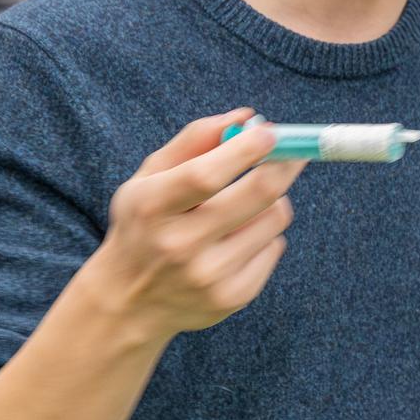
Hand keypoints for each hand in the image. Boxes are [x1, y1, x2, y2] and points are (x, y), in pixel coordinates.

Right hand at [80, 108, 304, 341]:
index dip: (246, 150)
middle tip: (293, 151)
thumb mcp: (150, 178)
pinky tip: (236, 242)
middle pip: (257, 195)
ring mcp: (208, 276)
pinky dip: (266, 236)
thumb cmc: (144, 225)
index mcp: (151, 207)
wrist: (127, 302)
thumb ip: (195, 140)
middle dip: (284, 164)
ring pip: (276, 218)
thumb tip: (247, 117)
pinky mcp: (232, 296)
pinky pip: (275, 247)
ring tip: (242, 208)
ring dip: (272, 202)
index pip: (205, 175)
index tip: (271, 131)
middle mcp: (179, 245)